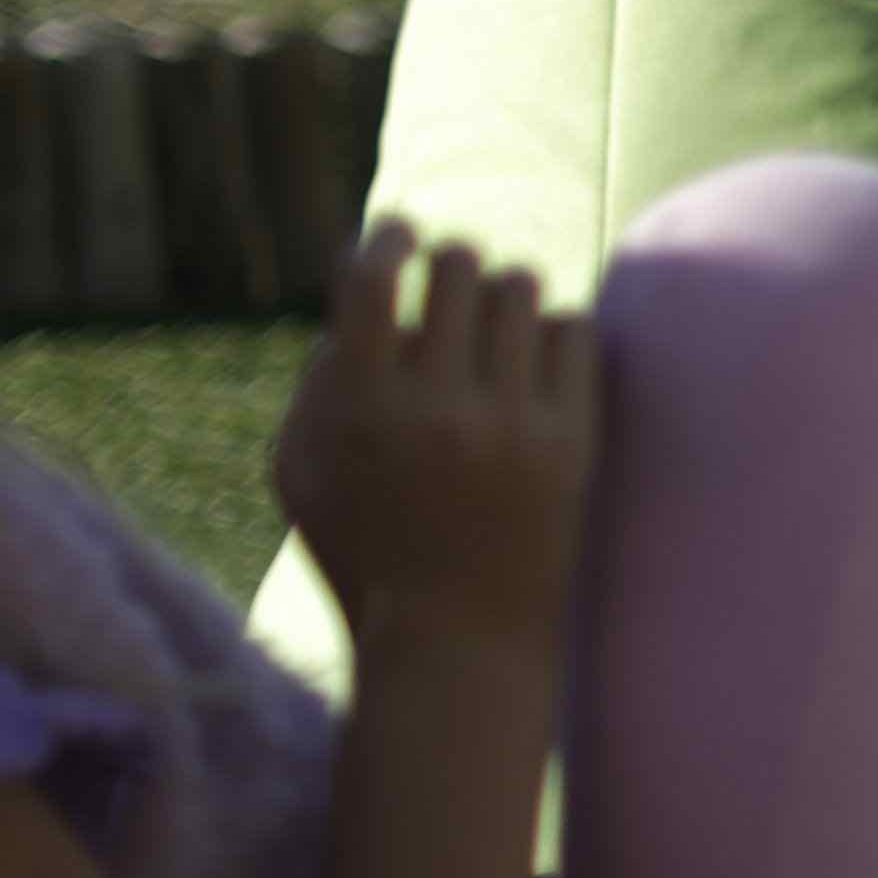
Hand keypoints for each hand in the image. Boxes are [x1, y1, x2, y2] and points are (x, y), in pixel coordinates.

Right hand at [269, 229, 595, 659]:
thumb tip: (358, 299)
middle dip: (451, 264)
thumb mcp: (301, 475)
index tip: (399, 233)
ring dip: (504, 296)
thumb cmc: (364, 555)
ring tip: (494, 330)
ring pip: (523, 288)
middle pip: (459, 265)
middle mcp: (436, 408)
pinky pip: (576, 329)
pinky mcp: (573, 440)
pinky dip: (553, 334)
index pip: (372, 278)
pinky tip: (536, 363)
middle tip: (450, 288)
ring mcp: (511, 422)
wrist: (457, 644)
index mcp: (359, 411)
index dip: (386, 237)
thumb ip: (316, 383)